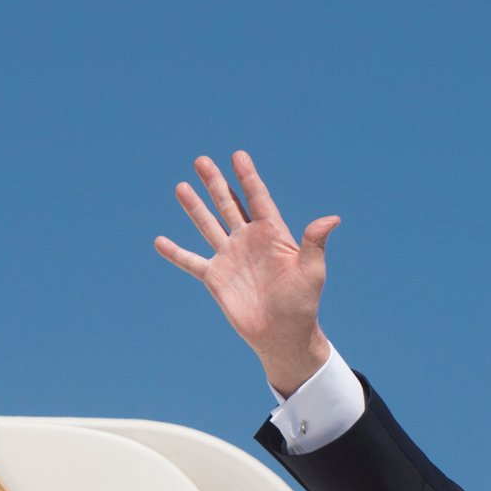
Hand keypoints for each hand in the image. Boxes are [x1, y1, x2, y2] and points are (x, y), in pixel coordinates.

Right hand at [154, 150, 340, 395]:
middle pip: (228, 204)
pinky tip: (159, 241)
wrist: (282, 335)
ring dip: (194, 206)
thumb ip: (314, 243)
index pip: (257, 199)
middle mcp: (248, 241)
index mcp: (272, 234)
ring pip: (208, 225)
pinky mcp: (215, 278)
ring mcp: (230, 257)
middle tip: (201, 160)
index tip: (238, 155)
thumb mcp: (312, 271)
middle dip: (215, 182)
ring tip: (181, 186)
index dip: (248, 177)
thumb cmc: (302, 303)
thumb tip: (331, 219)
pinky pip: (191, 261)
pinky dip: (175, 252)